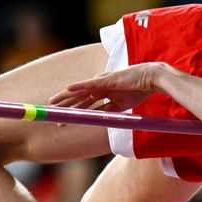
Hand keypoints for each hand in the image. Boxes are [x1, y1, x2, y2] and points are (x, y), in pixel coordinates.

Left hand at [48, 62, 166, 112]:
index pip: (85, 103)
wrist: (151, 79)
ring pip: (80, 91)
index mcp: (104, 93)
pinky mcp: (106, 80)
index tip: (63, 118)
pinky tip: (68, 88)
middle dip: (65, 105)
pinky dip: (78, 86)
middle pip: (79, 97)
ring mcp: (102, 82)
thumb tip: (101, 121)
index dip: (73, 110)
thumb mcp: (122, 106)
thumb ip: (110, 112)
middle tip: (51, 112)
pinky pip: (89, 84)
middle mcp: (100, 87)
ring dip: (66, 97)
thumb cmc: (139, 90)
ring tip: (53, 102)